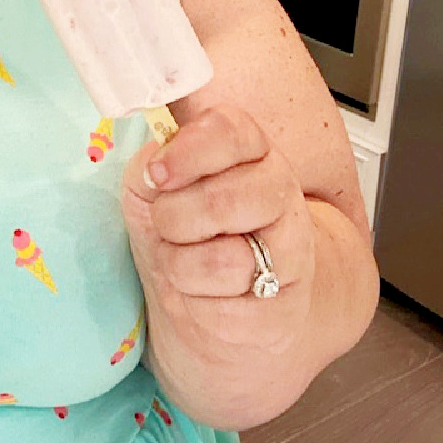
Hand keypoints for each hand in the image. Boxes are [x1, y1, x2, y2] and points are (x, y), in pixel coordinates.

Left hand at [121, 104, 315, 358]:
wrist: (211, 294)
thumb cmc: (180, 225)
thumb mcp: (151, 185)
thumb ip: (150, 166)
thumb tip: (156, 170)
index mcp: (249, 148)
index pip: (230, 131)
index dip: (189, 151)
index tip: (157, 173)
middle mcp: (281, 192)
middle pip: (222, 201)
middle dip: (173, 218)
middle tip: (166, 224)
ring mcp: (292, 251)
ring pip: (223, 261)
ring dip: (180, 265)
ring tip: (184, 261)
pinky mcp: (287, 307)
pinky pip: (226, 311)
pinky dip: (197, 305)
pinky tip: (206, 294)